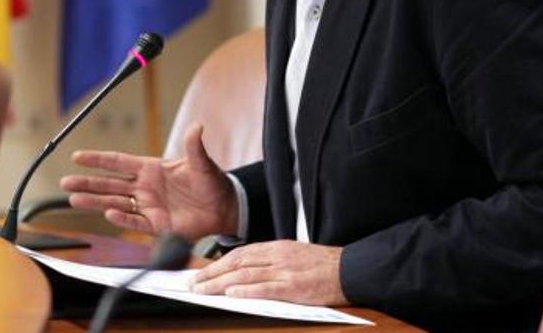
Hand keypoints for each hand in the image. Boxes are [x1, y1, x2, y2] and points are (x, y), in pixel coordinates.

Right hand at [59, 123, 235, 239]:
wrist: (223, 207)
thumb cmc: (211, 182)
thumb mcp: (202, 163)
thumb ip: (194, 147)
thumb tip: (197, 126)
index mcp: (151, 169)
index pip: (118, 162)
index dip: (98, 159)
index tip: (77, 157)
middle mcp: (144, 188)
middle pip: (110, 184)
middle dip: (87, 182)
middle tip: (65, 181)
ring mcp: (148, 207)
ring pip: (115, 203)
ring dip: (95, 201)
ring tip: (74, 199)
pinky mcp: (156, 225)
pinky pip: (135, 222)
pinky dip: (122, 219)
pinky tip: (108, 214)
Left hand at [192, 240, 347, 305]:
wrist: (349, 269)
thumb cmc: (322, 266)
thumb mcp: (293, 255)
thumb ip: (270, 261)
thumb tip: (245, 270)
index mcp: (276, 248)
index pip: (239, 254)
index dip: (217, 264)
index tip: (201, 273)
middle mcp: (276, 257)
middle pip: (237, 264)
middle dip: (212, 274)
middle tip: (193, 284)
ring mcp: (285, 271)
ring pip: (245, 275)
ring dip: (220, 283)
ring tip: (203, 291)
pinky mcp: (294, 287)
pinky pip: (266, 288)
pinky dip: (247, 291)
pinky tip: (231, 294)